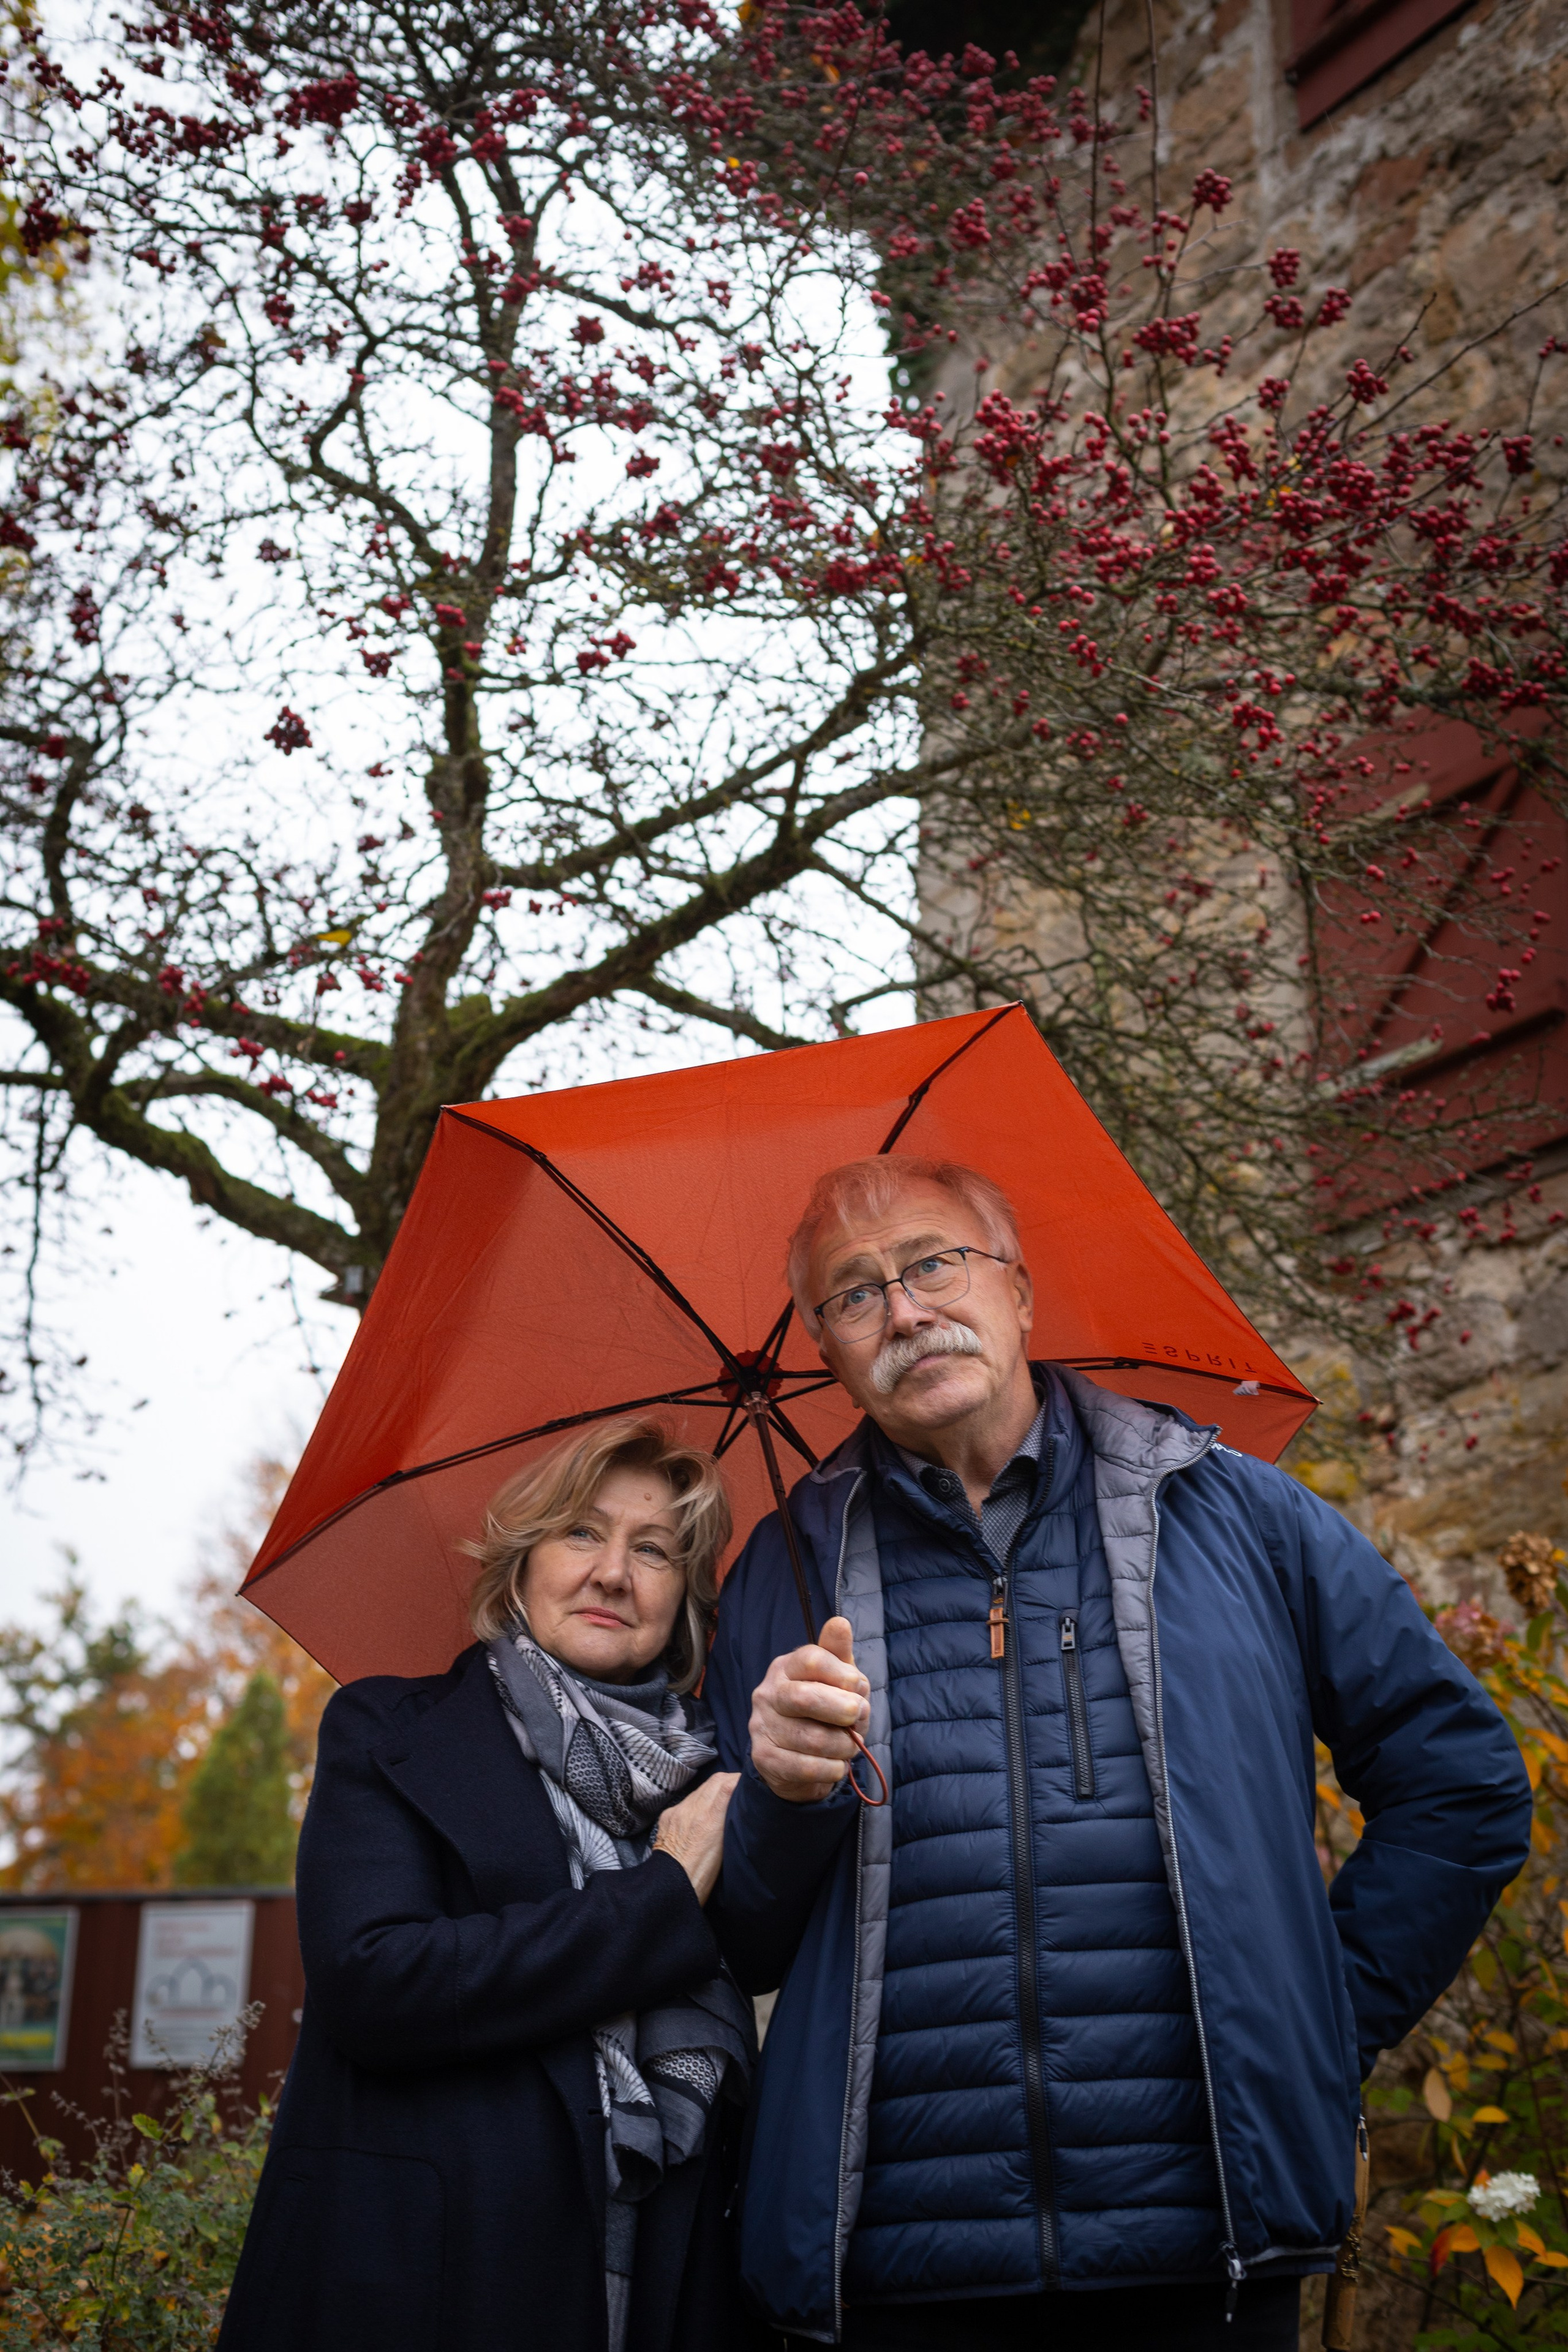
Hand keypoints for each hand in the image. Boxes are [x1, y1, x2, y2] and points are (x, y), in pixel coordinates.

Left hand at [650, 1771, 738, 1905]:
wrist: (670, 1887)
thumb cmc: (703, 1877)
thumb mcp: (725, 1850)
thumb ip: (730, 1823)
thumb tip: (739, 1806)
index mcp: (709, 1820)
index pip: (727, 1783)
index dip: (740, 1779)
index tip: (749, 1783)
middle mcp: (692, 1809)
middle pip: (715, 1780)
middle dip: (729, 1780)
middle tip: (740, 1787)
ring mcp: (677, 1811)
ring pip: (701, 1789)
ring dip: (714, 1790)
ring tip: (723, 1800)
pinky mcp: (667, 1816)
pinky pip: (687, 1800)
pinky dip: (698, 1801)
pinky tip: (702, 1813)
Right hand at [749, 1616, 869, 1803]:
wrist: (795, 1760)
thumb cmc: (823, 1712)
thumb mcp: (836, 1681)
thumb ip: (839, 1654)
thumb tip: (841, 1623)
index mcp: (785, 1667)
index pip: (811, 1659)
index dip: (842, 1675)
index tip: (860, 1689)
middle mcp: (767, 1693)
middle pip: (806, 1697)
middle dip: (843, 1711)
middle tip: (859, 1718)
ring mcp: (761, 1726)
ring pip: (812, 1738)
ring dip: (843, 1746)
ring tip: (850, 1746)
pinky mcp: (764, 1758)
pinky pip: (806, 1767)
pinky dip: (832, 1769)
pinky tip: (837, 1765)